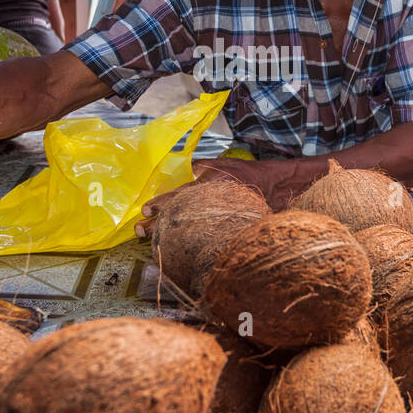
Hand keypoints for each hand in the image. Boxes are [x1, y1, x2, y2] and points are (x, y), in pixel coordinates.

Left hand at [133, 163, 249, 238]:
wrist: (272, 186)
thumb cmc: (243, 173)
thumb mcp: (218, 164)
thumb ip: (196, 168)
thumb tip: (175, 173)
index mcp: (211, 184)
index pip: (181, 195)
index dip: (162, 203)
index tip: (146, 209)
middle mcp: (213, 202)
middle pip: (180, 217)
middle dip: (158, 225)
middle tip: (140, 230)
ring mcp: (220, 217)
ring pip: (189, 230)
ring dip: (168, 236)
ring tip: (150, 242)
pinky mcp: (225, 228)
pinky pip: (202, 236)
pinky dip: (186, 242)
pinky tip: (173, 247)